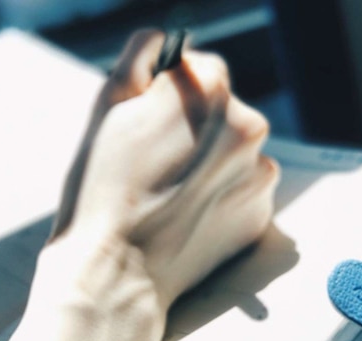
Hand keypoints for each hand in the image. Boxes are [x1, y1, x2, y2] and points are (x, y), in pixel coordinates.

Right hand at [2, 30, 278, 340]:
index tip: (146, 126)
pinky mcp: (261, 216)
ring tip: (167, 195)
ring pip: (232, 153)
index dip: (166, 95)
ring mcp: (260, 176)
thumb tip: (164, 44)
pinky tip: (185, 216)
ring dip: (208, 164)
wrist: (114, 276)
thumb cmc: (101, 191)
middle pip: (221, 112)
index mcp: (212, 90)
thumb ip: (140, 55)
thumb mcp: (105, 106)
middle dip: (192, 129)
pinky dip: (218, 199)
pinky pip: (240, 192)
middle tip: (152, 165)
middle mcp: (249, 127)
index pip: (199, 69)